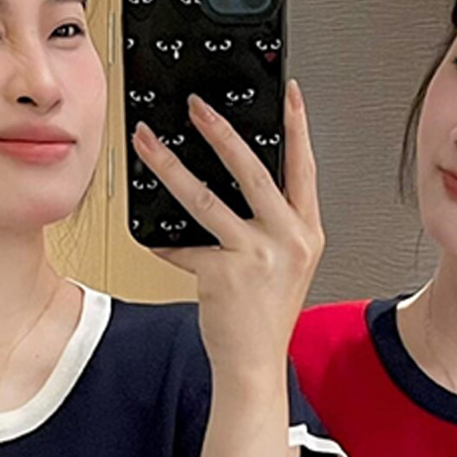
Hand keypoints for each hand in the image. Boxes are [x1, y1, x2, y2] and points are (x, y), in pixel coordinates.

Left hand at [131, 78, 322, 386]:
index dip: (297, 126)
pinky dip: (163, 239)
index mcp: (307, 232)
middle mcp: (288, 239)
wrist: (255, 364)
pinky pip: (183, 245)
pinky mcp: (223, 273)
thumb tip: (235, 181)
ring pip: (206, 198)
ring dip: (171, 165)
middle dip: (221, 131)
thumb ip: (273, 225)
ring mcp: (256, 256)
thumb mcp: (287, 265)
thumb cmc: (266, 316)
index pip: (303, 167)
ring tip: (148, 142)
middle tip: (196, 106)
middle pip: (253, 170)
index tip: (287, 92)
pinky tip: (150, 232)